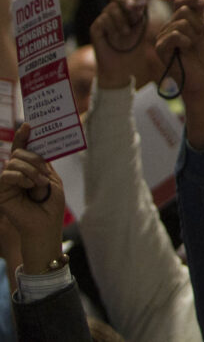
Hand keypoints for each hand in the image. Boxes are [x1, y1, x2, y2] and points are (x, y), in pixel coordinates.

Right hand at [0, 125, 65, 273]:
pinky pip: (6, 174)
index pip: (23, 150)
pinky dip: (21, 177)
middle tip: (45, 175)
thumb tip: (36, 148)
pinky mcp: (2, 191)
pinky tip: (30, 186)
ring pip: (13, 162)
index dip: (24, 137)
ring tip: (40, 184)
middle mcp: (17, 174)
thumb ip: (42, 164)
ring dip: (31, 170)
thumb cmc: (51, 205)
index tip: (28, 125)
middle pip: (19, 153)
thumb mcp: (51, 180)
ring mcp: (8, 182)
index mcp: (30, 169)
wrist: (45, 226)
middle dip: (34, 159)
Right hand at [90, 0, 147, 88]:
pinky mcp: (95, 28)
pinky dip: (112, 28)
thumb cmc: (133, 49)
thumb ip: (140, 15)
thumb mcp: (141, 30)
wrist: (122, 67)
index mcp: (125, 12)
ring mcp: (103, 20)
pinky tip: (115, 38)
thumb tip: (142, 1)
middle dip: (127, 2)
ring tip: (125, 33)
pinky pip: (103, 19)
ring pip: (111, 8)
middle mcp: (113, 14)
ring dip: (121, 20)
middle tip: (133, 11)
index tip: (141, 2)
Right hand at [154, 0, 203, 99]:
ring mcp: (163, 36)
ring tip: (192, 47)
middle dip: (197, 23)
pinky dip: (185, 41)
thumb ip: (202, 18)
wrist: (201, 79)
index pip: (181, 1)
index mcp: (182, 22)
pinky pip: (174, 35)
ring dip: (193, 35)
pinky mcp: (160, 47)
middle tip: (199, 37)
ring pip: (180, 22)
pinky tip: (186, 49)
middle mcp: (171, 26)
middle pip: (183, 10)